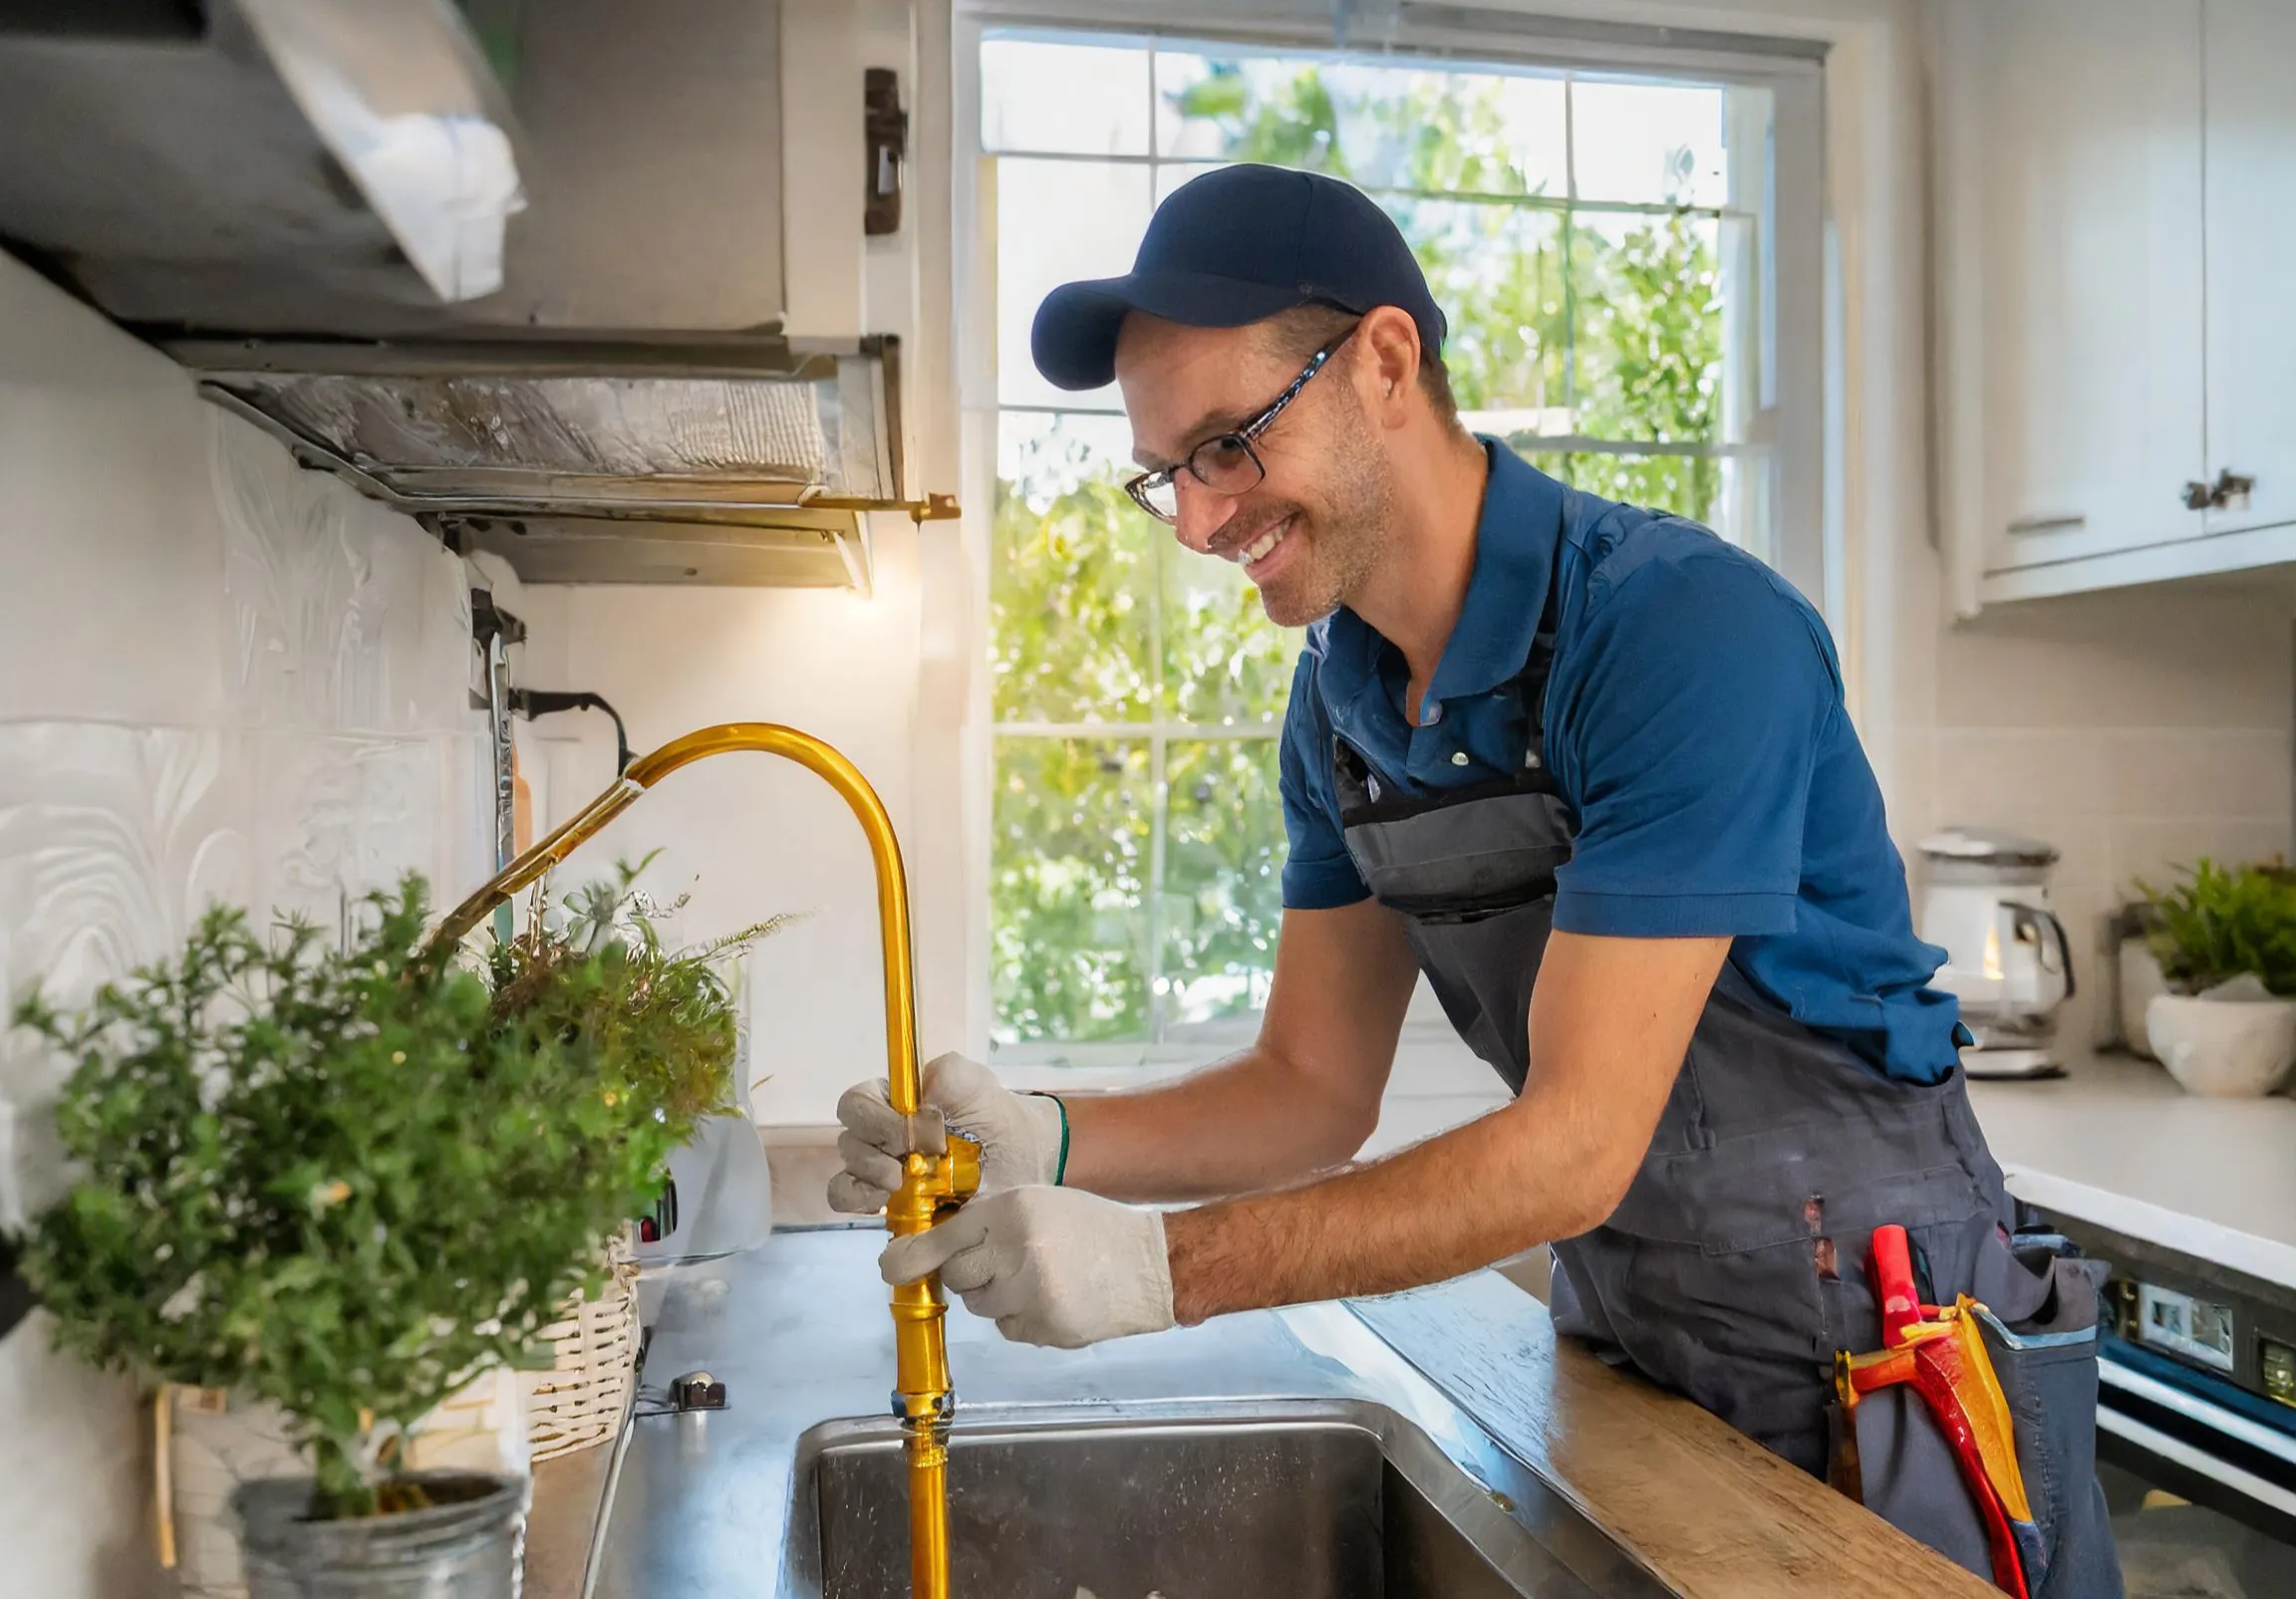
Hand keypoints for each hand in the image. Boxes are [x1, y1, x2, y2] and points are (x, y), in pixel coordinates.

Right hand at [826, 1052, 1064, 1214]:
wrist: (1024, 1174)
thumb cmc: (1002, 1125)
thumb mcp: (982, 1089)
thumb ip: (950, 1073)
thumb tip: (919, 1089)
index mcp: (899, 1103)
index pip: (859, 1101)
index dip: (874, 1116)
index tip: (911, 1133)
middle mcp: (885, 1137)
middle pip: (850, 1139)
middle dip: (871, 1153)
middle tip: (903, 1168)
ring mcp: (885, 1176)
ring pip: (847, 1174)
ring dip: (865, 1179)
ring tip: (898, 1187)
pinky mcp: (891, 1209)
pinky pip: (853, 1204)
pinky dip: (860, 1202)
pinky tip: (886, 1205)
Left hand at [879, 1186, 1173, 1348]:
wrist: (1149, 1266)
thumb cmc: (1090, 1227)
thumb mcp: (1036, 1204)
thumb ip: (987, 1222)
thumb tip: (928, 1249)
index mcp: (1012, 1211)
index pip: (944, 1237)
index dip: (914, 1255)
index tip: (891, 1266)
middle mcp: (1015, 1250)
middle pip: (958, 1277)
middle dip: (970, 1274)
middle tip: (1002, 1263)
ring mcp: (1030, 1293)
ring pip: (981, 1305)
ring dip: (997, 1296)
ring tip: (1036, 1277)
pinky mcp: (1044, 1326)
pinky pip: (1009, 1328)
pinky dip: (1021, 1318)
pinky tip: (1052, 1298)